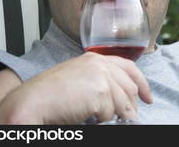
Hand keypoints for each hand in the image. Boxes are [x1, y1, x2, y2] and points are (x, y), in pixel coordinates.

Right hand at [0, 52, 152, 123]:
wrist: (32, 101)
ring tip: (101, 119)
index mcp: (95, 58)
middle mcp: (100, 63)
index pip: (129, 67)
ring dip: (116, 115)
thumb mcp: (77, 78)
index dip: (142, 83)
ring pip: (123, 102)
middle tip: (128, 117)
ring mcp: (101, 75)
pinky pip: (111, 112)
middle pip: (130, 86)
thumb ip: (98, 79)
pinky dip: (103, 119)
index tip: (147, 97)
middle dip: (131, 105)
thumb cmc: (49, 94)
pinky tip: (89, 117)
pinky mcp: (100, 91)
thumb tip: (120, 96)